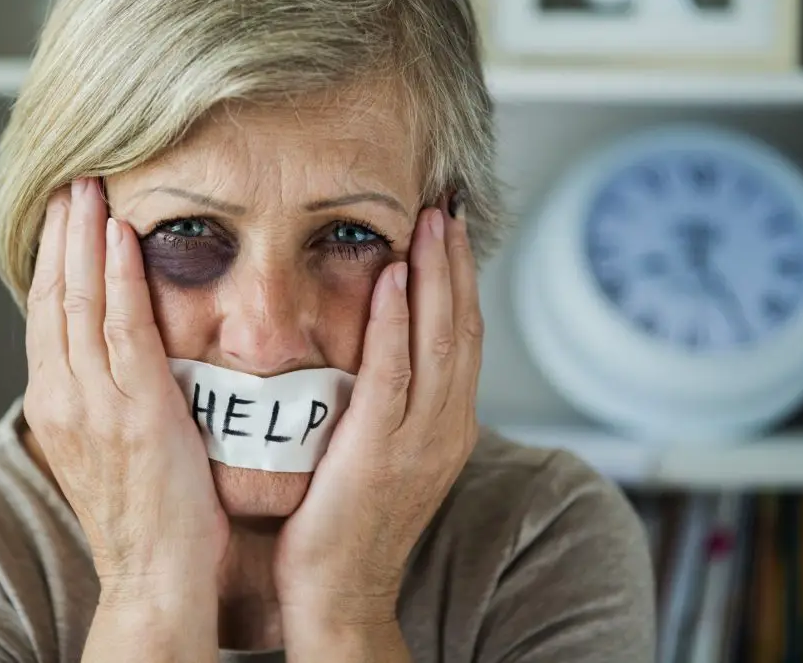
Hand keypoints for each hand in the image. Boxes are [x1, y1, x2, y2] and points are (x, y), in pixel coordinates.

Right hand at [23, 177, 228, 602]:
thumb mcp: (111, 443)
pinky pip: (123, 328)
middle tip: (73, 182)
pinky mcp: (135, 410)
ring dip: (85, 239)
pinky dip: (118, 278)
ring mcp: (94, 403)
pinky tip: (122, 237)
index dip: (55, 259)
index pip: (48, 314)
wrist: (155, 573)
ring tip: (92, 189)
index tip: (66, 216)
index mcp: (57, 404)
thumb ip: (108, 394)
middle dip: (63, 235)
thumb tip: (126, 350)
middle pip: (55, 296)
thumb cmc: (146, 512)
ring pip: (81, 301)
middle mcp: (63, 397)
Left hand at [273, 203, 481, 624]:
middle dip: (454, 264)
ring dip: (435, 277)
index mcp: (447, 427)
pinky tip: (392, 278)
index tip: (448, 234)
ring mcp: (420, 441)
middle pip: (461, 328)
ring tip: (429, 223)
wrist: (341, 593)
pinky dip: (396, 321)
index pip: (462, 338)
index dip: (459, 282)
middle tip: (444, 208)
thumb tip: (376, 358)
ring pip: (439, 341)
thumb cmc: (350, 523)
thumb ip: (390, 405)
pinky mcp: (380, 452)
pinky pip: (394, 374)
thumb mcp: (383, 455)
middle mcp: (446, 428)